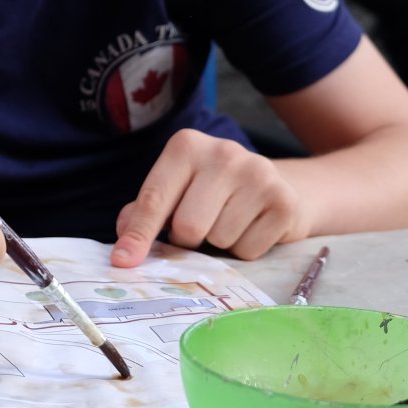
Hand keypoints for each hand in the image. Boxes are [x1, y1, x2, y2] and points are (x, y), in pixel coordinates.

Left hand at [110, 130, 311, 264]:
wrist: (277, 184)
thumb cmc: (213, 192)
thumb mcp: (176, 191)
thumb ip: (146, 212)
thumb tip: (124, 248)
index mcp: (186, 146)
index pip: (154, 198)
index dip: (138, 235)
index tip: (123, 262)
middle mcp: (224, 153)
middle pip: (188, 227)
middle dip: (188, 240)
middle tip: (200, 229)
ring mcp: (259, 173)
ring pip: (220, 240)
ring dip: (219, 244)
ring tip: (230, 222)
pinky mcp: (284, 201)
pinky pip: (249, 251)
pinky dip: (245, 249)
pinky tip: (252, 226)